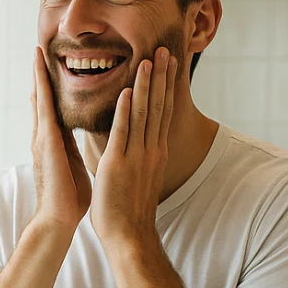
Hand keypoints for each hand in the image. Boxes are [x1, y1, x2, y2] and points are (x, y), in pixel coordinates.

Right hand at [30, 47, 91, 230]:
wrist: (58, 218)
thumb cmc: (69, 198)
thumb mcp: (74, 165)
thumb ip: (72, 149)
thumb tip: (76, 140)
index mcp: (53, 143)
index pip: (52, 109)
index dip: (50, 88)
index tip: (51, 68)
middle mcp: (43, 137)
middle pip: (41, 99)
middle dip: (40, 75)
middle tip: (39, 50)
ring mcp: (41, 137)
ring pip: (40, 98)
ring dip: (38, 75)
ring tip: (36, 52)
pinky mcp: (45, 141)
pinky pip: (44, 107)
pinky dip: (42, 87)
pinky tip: (41, 70)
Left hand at [90, 46, 176, 253]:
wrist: (128, 236)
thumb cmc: (129, 212)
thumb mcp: (138, 178)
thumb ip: (136, 158)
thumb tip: (131, 147)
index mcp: (155, 153)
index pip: (163, 113)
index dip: (166, 87)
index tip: (170, 65)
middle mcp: (151, 150)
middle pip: (159, 107)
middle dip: (163, 77)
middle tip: (166, 50)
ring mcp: (137, 156)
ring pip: (144, 113)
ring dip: (147, 85)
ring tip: (150, 59)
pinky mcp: (118, 163)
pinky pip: (124, 132)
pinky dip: (126, 110)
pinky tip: (128, 90)